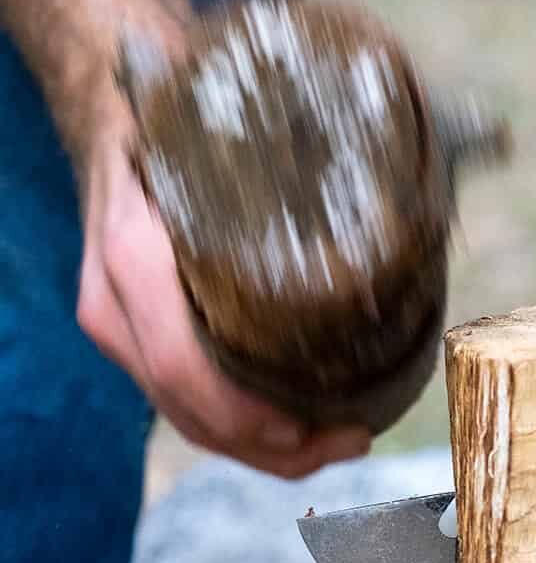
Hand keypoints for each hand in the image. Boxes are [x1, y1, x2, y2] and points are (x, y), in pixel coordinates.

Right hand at [77, 119, 371, 476]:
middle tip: (354, 440)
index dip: (249, 417)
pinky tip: (304, 430)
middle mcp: (115, 303)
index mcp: (132, 254)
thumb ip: (282, 160)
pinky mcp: (136, 344)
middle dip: (276, 448)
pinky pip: (190, 407)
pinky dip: (248, 432)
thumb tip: (394, 184)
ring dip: (268, 451)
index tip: (319, 428)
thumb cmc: (179, 115)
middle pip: (192, 413)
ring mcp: (120, 330)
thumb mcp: (216, 127)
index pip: (182, 367)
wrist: (114, 111)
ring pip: (191, 422)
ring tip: (343, 442)